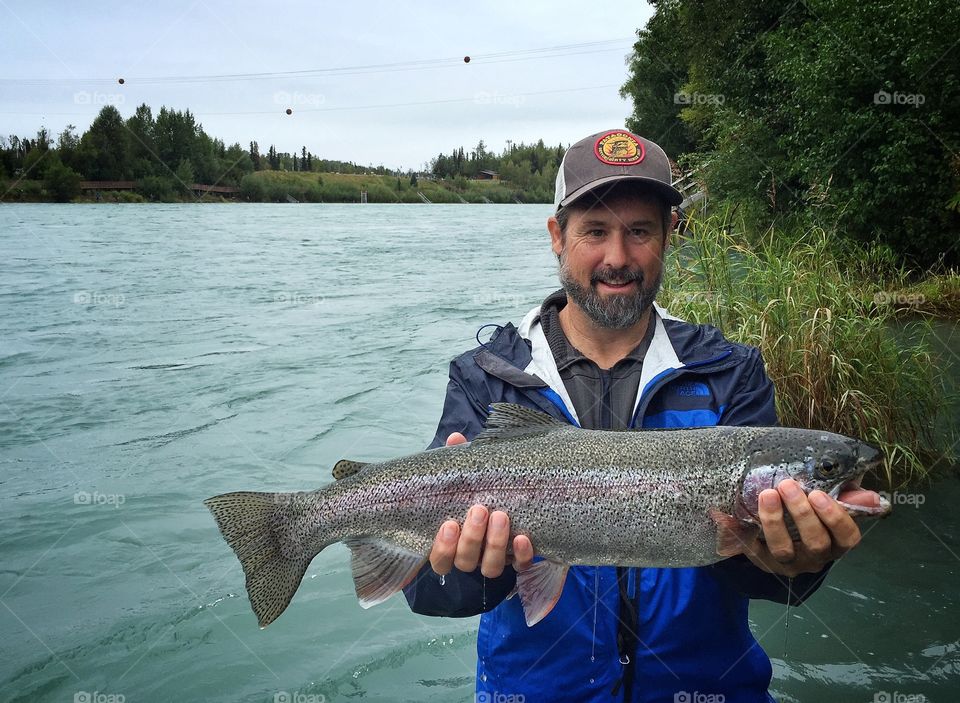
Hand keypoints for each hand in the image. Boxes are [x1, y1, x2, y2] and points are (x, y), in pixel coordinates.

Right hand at [428, 432, 534, 577]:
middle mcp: (472, 556)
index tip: (449, 524)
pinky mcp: (519, 560)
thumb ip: (460, 461)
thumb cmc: (480, 489)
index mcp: (452, 543)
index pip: (440, 559)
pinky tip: (523, 537)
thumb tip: (456, 439)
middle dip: (472, 537)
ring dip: (495, 544)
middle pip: (466, 561)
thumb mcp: (469, 476)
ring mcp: (495, 559)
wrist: (515, 495)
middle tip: (480, 509)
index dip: (442, 547)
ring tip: (501, 516)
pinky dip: (522, 554)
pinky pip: (521, 565)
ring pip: (491, 567)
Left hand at [742, 479, 876, 577]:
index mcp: (836, 543)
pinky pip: (749, 549)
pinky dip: (738, 531)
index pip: (847, 538)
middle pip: (814, 543)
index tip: (819, 494)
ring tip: (767, 495)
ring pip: (784, 550)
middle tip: (787, 485)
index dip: (836, 518)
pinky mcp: (761, 560)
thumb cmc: (810, 511)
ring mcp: (788, 562)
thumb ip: (847, 496)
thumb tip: (874, 498)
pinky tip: (727, 514)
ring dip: (774, 521)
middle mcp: (815, 558)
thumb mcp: (829, 502)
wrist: (777, 532)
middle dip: (801, 513)